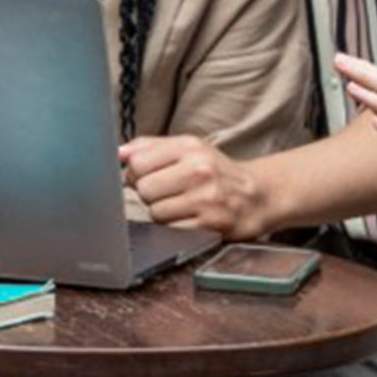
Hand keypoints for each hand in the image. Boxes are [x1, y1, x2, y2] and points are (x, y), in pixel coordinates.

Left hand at [121, 133, 263, 238]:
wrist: (258, 196)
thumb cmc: (217, 171)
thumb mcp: (189, 148)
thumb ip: (150, 146)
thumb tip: (118, 153)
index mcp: (190, 148)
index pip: (137, 162)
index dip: (135, 173)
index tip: (146, 176)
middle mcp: (199, 171)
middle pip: (143, 188)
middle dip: (148, 194)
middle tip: (165, 192)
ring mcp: (205, 199)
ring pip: (155, 212)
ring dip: (161, 212)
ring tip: (179, 205)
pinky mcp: (210, 225)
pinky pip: (171, 230)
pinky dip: (175, 227)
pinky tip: (188, 218)